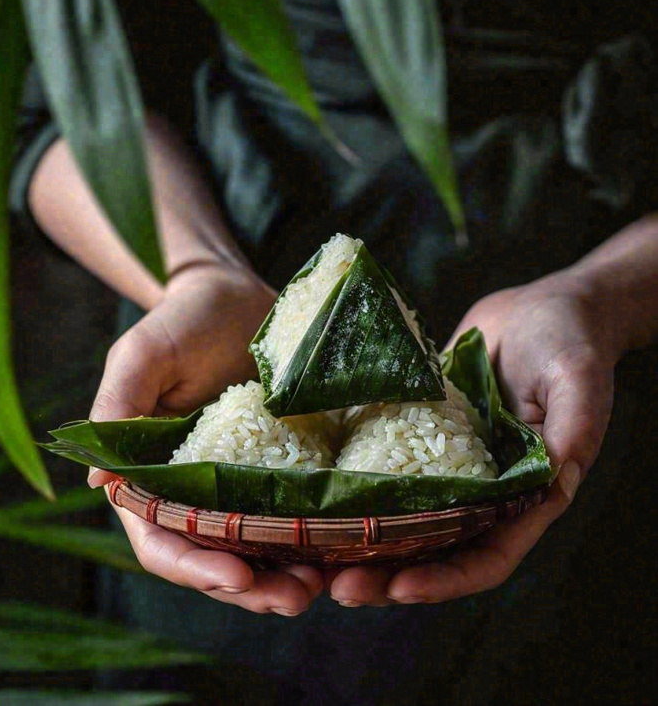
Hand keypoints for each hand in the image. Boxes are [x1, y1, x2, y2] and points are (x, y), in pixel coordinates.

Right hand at [88, 262, 323, 614]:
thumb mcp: (143, 353)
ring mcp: (238, 484)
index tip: (237, 577)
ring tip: (323, 583)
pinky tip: (341, 546)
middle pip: (213, 558)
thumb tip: (98, 482)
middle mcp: (192, 490)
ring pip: (256, 548)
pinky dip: (311, 538)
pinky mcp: (279, 469)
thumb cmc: (181, 319)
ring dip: (285, 574)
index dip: (194, 567)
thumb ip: (117, 407)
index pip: (161, 540)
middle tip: (295, 597)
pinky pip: (292, 515)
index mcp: (148, 475)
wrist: (235, 295)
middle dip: (251, 587)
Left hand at [328, 271, 617, 606]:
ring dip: (366, 540)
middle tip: (339, 584)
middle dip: (389, 573)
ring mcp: (450, 465)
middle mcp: (484, 490)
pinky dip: (359, 486)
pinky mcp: (422, 431)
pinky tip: (317, 493)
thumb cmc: (569, 342)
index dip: (447, 579)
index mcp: (526, 494)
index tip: (400, 588)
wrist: (539, 307)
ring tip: (317, 554)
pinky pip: (388, 465)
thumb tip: (557, 480)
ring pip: (405, 517)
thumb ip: (576, 428)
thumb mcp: (578, 380)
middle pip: (436, 549)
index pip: (488, 555)